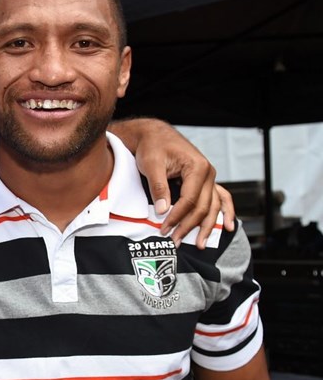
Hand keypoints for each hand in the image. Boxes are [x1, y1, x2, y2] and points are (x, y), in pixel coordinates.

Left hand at [111, 118, 233, 247]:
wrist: (155, 135)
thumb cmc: (153, 147)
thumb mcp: (151, 164)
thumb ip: (159, 187)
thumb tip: (164, 210)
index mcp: (197, 167)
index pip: (190, 200)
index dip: (177, 217)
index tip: (164, 229)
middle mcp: (208, 173)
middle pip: (203, 206)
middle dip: (189, 226)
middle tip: (176, 241)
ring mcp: (209, 177)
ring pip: (213, 206)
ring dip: (207, 226)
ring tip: (200, 244)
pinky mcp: (205, 181)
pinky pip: (219, 198)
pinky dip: (225, 212)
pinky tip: (228, 226)